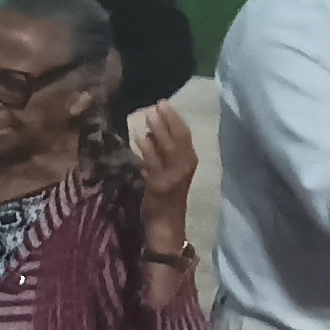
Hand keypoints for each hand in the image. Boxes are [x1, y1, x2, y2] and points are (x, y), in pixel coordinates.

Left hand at [130, 103, 196, 230]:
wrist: (167, 225)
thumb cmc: (166, 198)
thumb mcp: (168, 171)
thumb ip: (162, 153)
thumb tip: (150, 132)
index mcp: (190, 161)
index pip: (185, 134)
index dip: (175, 118)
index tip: (164, 104)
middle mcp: (186, 166)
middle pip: (179, 136)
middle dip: (169, 118)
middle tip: (157, 103)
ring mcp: (173, 175)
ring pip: (168, 146)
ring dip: (158, 129)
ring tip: (148, 114)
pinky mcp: (159, 184)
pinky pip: (154, 162)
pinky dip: (147, 148)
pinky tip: (139, 138)